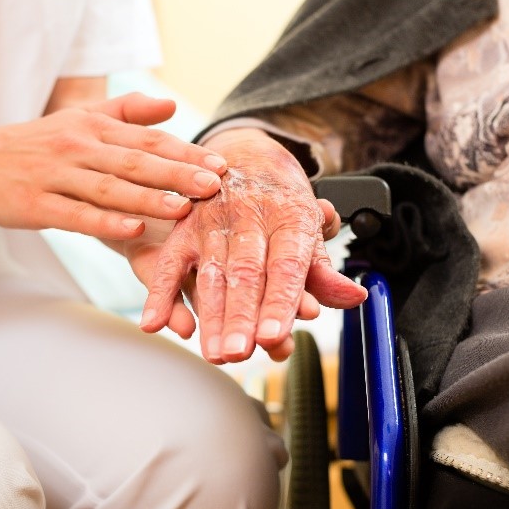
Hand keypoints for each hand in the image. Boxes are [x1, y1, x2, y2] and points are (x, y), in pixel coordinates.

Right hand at [0, 93, 225, 238]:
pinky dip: (103, 222)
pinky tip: (131, 230)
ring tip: (183, 209)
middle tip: (215, 186)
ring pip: (109, 188)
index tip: (220, 167)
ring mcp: (56, 177)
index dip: (185, 154)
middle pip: (135, 162)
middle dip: (177, 174)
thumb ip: (127, 111)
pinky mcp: (35, 205)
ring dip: (147, 199)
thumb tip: (172, 108)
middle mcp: (78, 148)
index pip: (147, 140)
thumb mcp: (78, 118)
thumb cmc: (33, 143)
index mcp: (92, 129)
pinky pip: (74, 214)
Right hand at [138, 128, 366, 363]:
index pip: (286, 266)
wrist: (247, 156)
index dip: (281, 302)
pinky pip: (171, 263)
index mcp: (289, 216)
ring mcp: (213, 221)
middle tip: (240, 352)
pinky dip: (161, 295)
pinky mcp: (185, 228)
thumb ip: (325, 270)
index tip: (274, 336)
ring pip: (210, 274)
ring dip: (210, 316)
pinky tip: (155, 323)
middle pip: (246, 273)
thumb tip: (353, 297)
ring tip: (214, 352)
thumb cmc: (282, 201)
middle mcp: (249, 216)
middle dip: (241, 316)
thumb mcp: (311, 227)